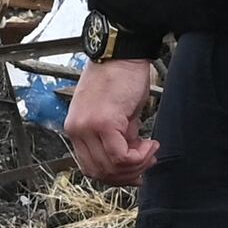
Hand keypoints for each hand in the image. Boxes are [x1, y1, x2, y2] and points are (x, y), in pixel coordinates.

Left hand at [64, 57, 159, 186]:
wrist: (122, 52)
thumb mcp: (116, 114)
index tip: (136, 170)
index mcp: (76, 128)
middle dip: (127, 175)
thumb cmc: (120, 76)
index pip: (90, 167)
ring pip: (110, 167)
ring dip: (137, 165)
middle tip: (148, 162)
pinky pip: (120, 156)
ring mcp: (87, 127)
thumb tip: (132, 159)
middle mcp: (76, 130)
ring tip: (151, 151)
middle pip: (99, 172)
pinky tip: (151, 145)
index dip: (115, 175)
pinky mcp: (103, 123)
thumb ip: (120, 138)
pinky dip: (139, 157)